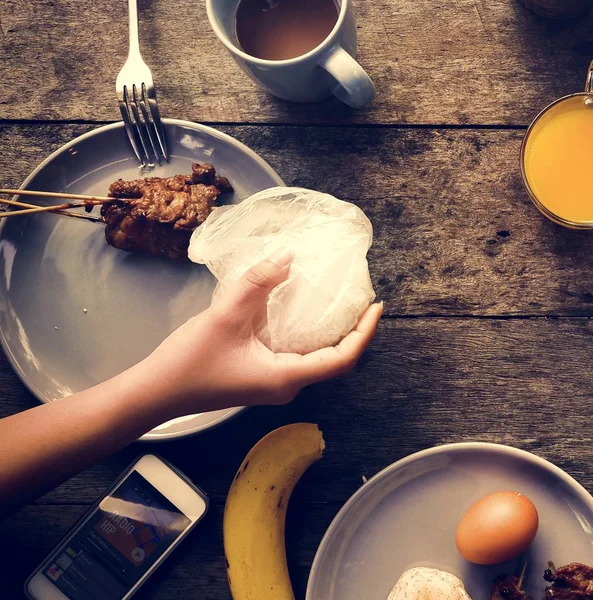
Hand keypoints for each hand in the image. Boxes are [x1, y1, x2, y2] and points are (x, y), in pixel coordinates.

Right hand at [142, 248, 382, 417]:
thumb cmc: (191, 360)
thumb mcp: (225, 315)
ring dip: (332, 332)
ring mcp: (274, 383)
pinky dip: (309, 334)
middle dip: (353, 331)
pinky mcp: (262, 376)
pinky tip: (304, 310)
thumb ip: (259, 282)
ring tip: (340, 300)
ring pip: (316, 358)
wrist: (158, 392)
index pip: (341, 359)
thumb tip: (289, 256)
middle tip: (359, 298)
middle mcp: (287, 385)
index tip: (377, 306)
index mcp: (287, 377)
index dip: (364, 333)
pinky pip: (298, 355)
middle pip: (334, 360)